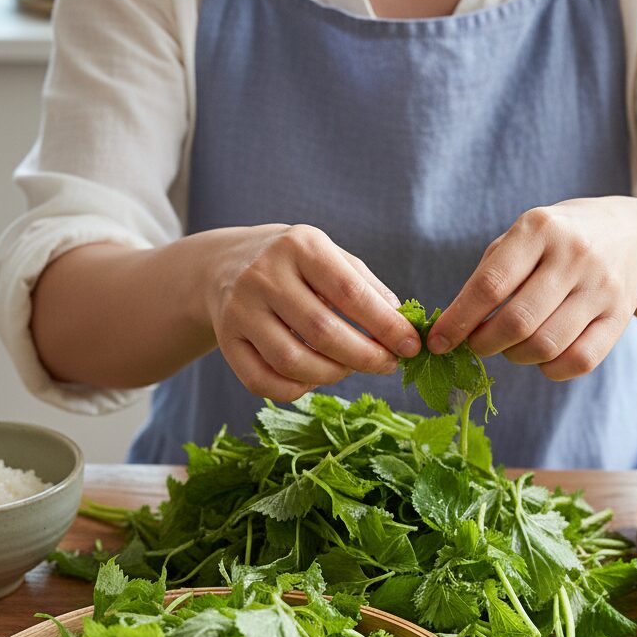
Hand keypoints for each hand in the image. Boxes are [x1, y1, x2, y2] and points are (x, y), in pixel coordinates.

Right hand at [204, 224, 420, 400]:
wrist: (224, 264)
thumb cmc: (295, 265)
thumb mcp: (331, 258)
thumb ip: (368, 288)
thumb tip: (403, 327)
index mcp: (300, 246)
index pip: (350, 293)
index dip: (386, 325)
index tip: (412, 346)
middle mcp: (264, 275)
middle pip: (323, 332)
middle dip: (365, 356)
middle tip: (388, 365)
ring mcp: (240, 309)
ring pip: (292, 362)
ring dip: (333, 375)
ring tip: (350, 368)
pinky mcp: (226, 340)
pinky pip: (262, 382)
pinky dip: (296, 390)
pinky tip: (314, 378)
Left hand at [426, 198, 636, 379]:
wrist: (632, 237)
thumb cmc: (556, 242)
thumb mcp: (521, 239)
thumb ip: (487, 277)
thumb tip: (451, 330)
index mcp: (539, 229)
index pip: (490, 285)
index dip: (458, 320)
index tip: (437, 342)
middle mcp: (574, 255)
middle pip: (518, 321)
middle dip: (484, 343)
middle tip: (476, 344)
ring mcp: (601, 287)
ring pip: (546, 345)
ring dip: (515, 356)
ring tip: (509, 346)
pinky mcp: (620, 317)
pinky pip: (578, 361)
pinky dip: (550, 369)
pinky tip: (541, 357)